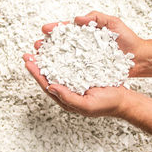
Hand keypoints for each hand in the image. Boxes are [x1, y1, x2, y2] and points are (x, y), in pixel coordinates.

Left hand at [23, 11, 137, 116]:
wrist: (124, 99)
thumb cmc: (106, 105)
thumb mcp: (86, 105)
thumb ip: (67, 97)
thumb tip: (49, 87)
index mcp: (65, 97)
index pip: (46, 83)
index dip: (36, 73)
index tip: (28, 61)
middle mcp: (68, 88)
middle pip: (49, 74)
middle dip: (38, 63)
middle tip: (30, 51)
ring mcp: (75, 80)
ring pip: (57, 67)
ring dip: (48, 56)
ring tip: (41, 46)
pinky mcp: (83, 72)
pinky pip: (69, 62)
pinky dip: (62, 54)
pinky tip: (59, 47)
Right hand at [34, 11, 144, 76]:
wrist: (139, 59)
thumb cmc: (128, 40)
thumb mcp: (113, 23)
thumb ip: (97, 17)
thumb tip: (77, 19)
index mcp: (86, 34)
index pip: (67, 30)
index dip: (55, 29)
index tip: (45, 29)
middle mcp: (83, 47)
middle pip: (61, 45)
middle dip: (47, 45)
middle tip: (37, 46)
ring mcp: (85, 60)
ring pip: (64, 58)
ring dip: (50, 59)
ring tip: (40, 59)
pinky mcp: (89, 71)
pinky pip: (73, 71)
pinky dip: (62, 71)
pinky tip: (53, 73)